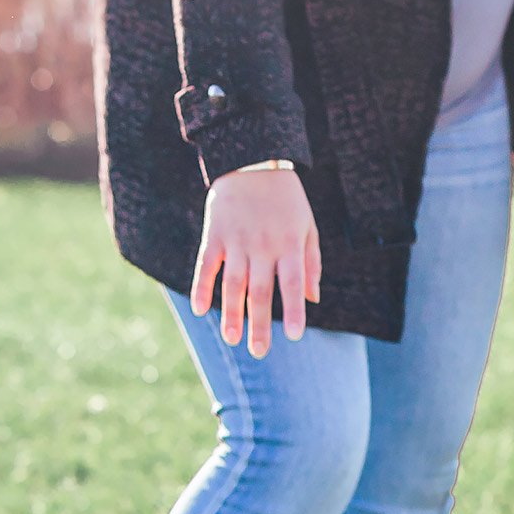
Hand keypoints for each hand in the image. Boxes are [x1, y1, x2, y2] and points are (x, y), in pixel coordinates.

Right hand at [190, 166, 319, 357]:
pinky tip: (200, 310)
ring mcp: (236, 241)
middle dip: (260, 324)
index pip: (293, 284)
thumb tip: (314, 299)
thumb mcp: (307, 226)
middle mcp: (263, 246)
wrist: (252, 161)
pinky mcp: (214, 235)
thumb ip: (311, 262)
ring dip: (231, 313)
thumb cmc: (285, 199)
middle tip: (259, 352)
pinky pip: (206, 266)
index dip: (294, 310)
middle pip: (261, 291)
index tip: (295, 336)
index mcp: (289, 245)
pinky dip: (201, 288)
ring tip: (231, 339)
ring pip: (233, 284)